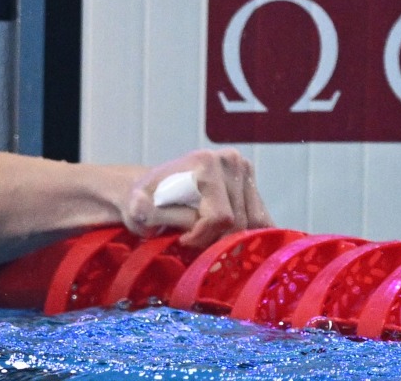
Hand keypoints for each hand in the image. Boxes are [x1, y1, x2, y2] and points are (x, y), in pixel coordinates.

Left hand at [122, 149, 272, 248]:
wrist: (153, 187)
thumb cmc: (145, 200)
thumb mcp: (138, 208)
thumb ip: (145, 211)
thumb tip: (140, 205)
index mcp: (205, 163)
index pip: (219, 217)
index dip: (202, 237)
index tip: (182, 239)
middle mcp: (230, 161)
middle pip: (238, 223)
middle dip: (215, 240)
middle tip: (192, 239)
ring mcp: (245, 170)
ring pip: (254, 225)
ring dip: (230, 239)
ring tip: (204, 235)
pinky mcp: (253, 184)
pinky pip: (262, 220)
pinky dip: (249, 234)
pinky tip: (228, 238)